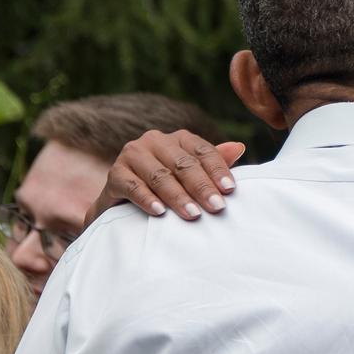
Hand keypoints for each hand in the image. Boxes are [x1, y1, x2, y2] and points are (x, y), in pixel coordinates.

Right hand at [84, 129, 246, 227]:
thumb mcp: (191, 176)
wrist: (123, 205)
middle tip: (217, 207)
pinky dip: (147, 199)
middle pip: (183, 164)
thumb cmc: (167, 189)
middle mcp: (154, 141)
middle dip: (201, 186)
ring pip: (160, 175)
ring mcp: (132, 155)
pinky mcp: (114, 174)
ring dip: (178, 196)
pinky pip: (133, 186)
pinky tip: (160, 213)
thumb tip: (239, 147)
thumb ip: (213, 162)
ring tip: (193, 214)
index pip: (202, 151)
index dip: (217, 169)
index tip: (230, 190)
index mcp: (178, 139)